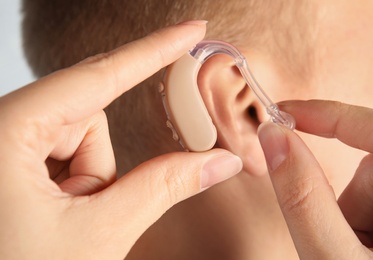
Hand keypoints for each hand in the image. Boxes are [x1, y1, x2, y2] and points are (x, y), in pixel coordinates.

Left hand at [0, 21, 241, 258]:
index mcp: (6, 132)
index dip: (155, 50)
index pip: (100, 75)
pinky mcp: (11, 157)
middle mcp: (1, 126)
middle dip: (99, 166)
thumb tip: (220, 161)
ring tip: (61, 221)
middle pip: (89, 118)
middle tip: (85, 211)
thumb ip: (164, 187)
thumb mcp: (99, 235)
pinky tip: (49, 215)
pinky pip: (64, 152)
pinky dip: (72, 182)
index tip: (191, 29)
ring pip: (78, 138)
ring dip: (86, 179)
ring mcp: (6, 141)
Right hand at [258, 100, 372, 258]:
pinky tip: (365, 256)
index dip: (331, 115)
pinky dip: (361, 226)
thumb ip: (303, 197)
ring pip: (371, 188)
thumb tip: (273, 137)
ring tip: (353, 255)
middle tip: (341, 244)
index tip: (286, 113)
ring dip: (353, 218)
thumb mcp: (333, 258)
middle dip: (347, 200)